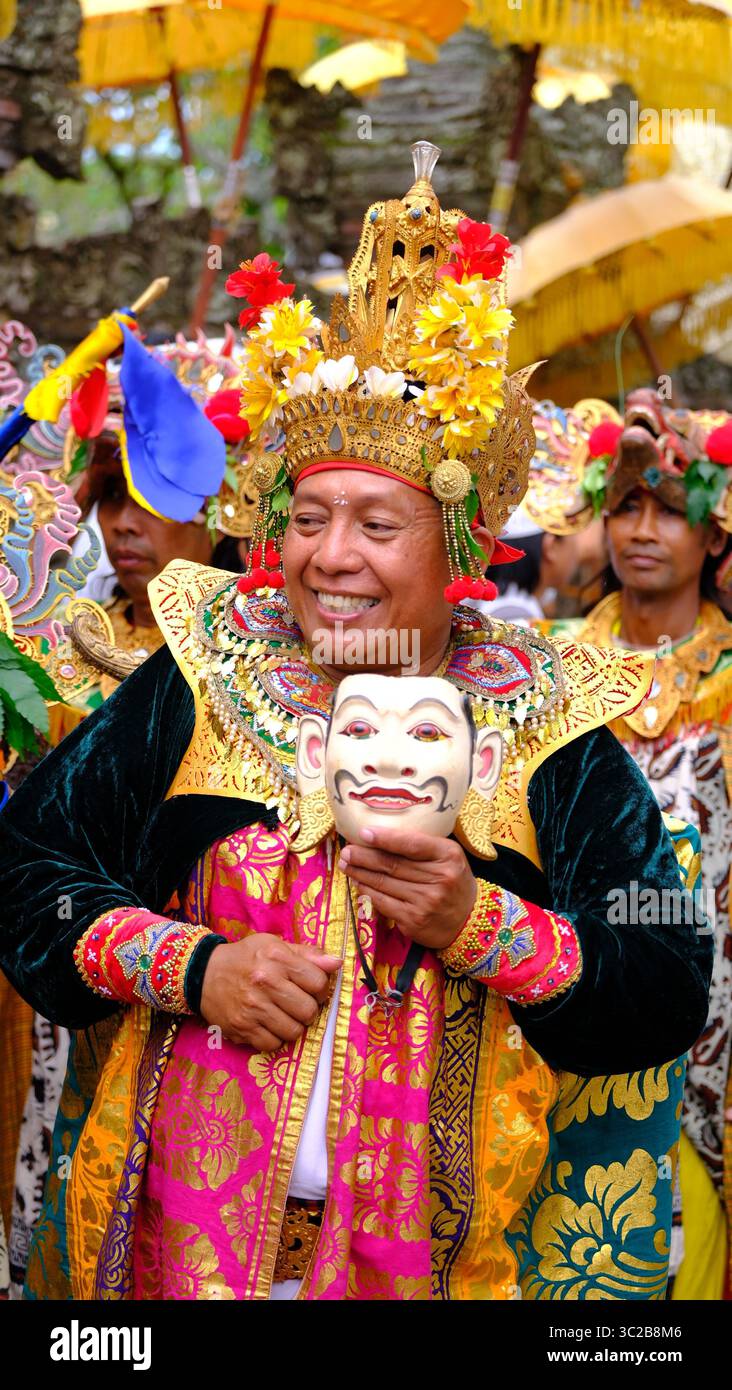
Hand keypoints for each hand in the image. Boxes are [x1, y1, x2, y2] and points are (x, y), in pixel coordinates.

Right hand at [200, 934, 341, 1052]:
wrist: (203, 974)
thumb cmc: (245, 958)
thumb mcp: (274, 946)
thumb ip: (307, 954)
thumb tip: (337, 963)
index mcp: (276, 958)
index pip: (318, 982)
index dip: (320, 988)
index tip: (311, 988)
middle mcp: (265, 982)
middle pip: (309, 1011)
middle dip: (308, 1009)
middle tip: (298, 1003)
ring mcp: (252, 1008)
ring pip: (294, 1031)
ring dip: (293, 1025)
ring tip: (284, 1014)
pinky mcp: (242, 1028)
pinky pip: (273, 1045)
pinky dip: (275, 1038)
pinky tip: (269, 1025)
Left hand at [338, 826, 476, 950]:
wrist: (470, 921)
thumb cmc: (454, 881)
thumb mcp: (449, 857)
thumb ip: (423, 846)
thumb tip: (382, 836)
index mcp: (448, 855)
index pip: (412, 844)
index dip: (385, 838)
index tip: (364, 833)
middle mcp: (439, 878)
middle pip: (392, 864)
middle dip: (364, 856)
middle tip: (346, 850)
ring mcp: (425, 901)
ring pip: (384, 883)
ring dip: (361, 873)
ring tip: (346, 864)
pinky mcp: (413, 920)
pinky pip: (383, 902)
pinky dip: (367, 892)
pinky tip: (358, 883)